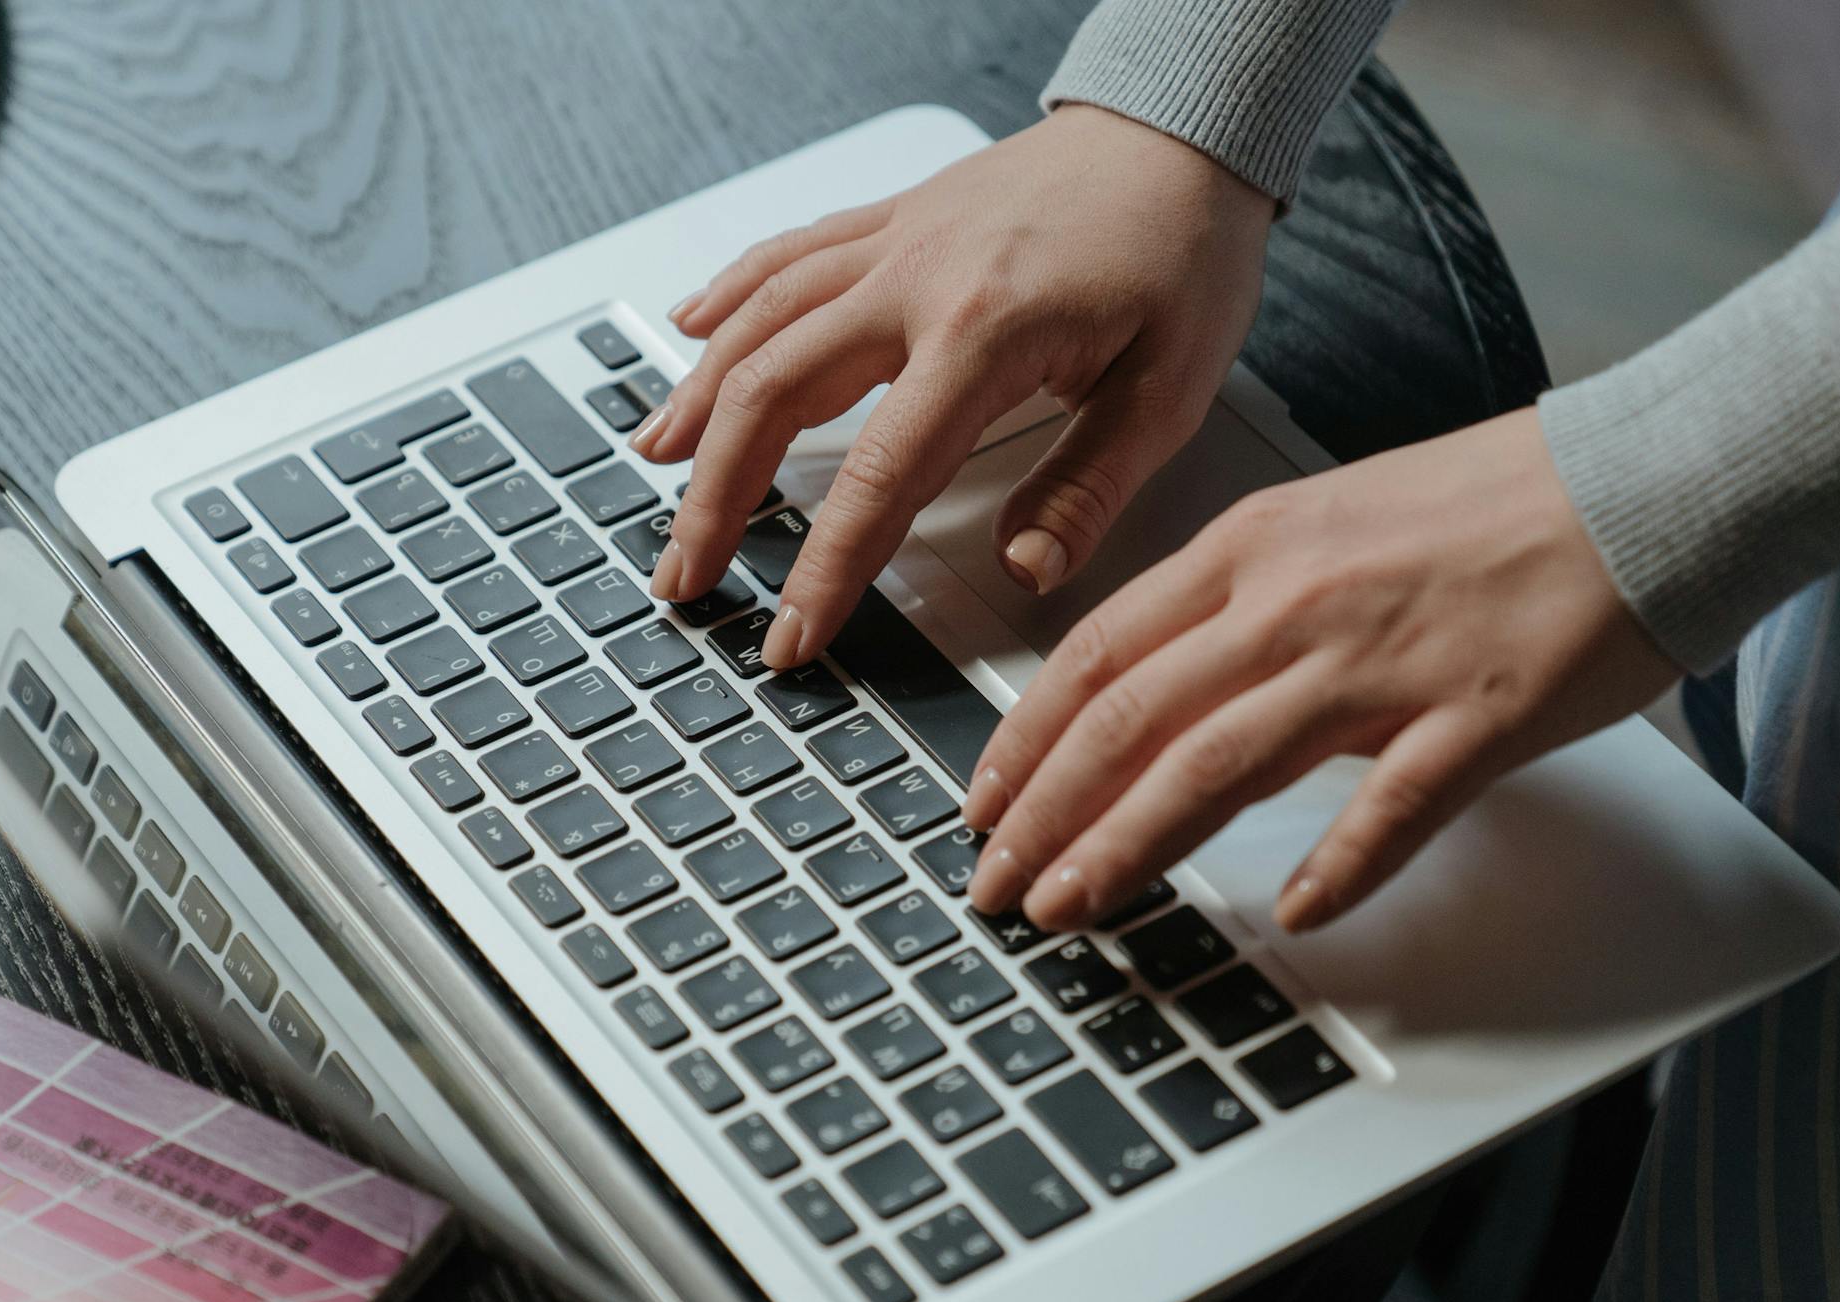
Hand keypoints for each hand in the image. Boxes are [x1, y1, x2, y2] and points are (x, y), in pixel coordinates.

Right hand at [633, 104, 1275, 668]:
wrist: (1183, 128)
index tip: (792, 634)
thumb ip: (1088, 487)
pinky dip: (726, 299)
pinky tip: (686, 333)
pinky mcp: (891, 217)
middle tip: (685, 575)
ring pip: (758, 320)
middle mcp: (917, 277)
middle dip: (716, 497)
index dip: (825, 566)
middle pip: (773, 391)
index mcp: (986, 332)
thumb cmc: (1184, 252)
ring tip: (655, 471)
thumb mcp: (1169, 388)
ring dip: (697, 402)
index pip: (878, 474)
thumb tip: (1026, 571)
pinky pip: (784, 255)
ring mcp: (894, 240)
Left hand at [959, 410, 1681, 932]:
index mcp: (1253, 550)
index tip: (980, 805)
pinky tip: (1291, 920)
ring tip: (1073, 911)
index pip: (1098, 655)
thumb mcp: (1330, 523)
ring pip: (1218, 764)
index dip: (1024, 740)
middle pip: (1130, 718)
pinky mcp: (1476, 716)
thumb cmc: (1497, 505)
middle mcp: (1295, 603)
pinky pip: (1390, 806)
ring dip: (1129, 847)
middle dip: (1044, 813)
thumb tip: (1158, 684)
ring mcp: (1383, 661)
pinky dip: (1337, 868)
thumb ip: (1239, 601)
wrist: (1649, 476)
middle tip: (996, 887)